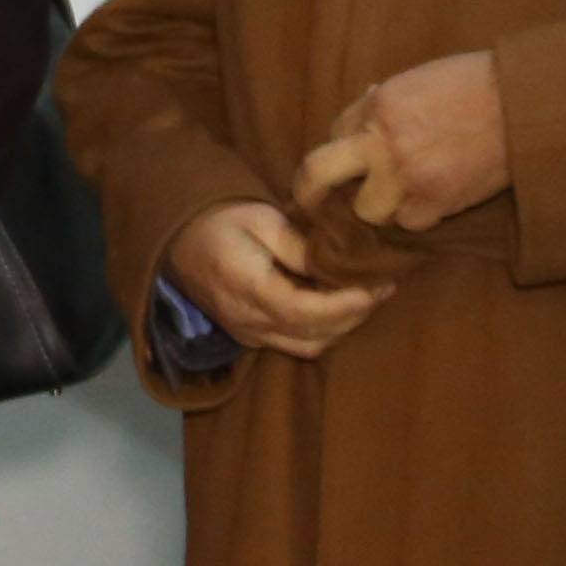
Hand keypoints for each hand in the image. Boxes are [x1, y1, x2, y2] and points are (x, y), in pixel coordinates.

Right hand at [165, 198, 390, 360]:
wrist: (182, 242)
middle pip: (314, 334)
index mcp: (247, 286)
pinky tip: (340, 307)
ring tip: (366, 297)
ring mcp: (249, 333)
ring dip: (343, 327)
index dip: (346, 304)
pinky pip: (297, 345)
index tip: (377, 285)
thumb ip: (301, 247)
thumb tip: (338, 267)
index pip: (305, 311)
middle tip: (383, 286)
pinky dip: (326, 331)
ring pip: (310, 346)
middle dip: (355, 314)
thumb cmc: (223, 222)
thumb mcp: (264, 219)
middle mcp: (247, 319)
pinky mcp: (252, 337)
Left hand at [294, 48, 508, 229]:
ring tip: (407, 187)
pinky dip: (415, 213)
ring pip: (366, 208)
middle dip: (310, 190)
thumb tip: (354, 126)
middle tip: (311, 201)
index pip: (333, 136)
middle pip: (318, 174)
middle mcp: (383, 143)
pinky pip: (406, 223)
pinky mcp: (433, 204)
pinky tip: (435, 193)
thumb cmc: (473, 87)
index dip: (337, 151)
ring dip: (379, 203)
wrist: (526, 106)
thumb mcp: (414, 82)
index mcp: (377, 106)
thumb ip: (379, 107)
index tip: (336, 166)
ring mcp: (406, 178)